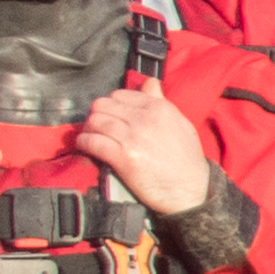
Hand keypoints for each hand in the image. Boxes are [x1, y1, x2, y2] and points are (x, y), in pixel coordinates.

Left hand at [80, 85, 213, 215]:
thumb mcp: (181, 124)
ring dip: (88, 129)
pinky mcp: (123, 157)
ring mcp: (132, 137)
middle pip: (102, 105)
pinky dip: (84, 143)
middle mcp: (144, 119)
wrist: (190, 190)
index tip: (111, 116)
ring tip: (91, 136)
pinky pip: (92, 142)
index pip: (119, 95)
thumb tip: (150, 83)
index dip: (112, 105)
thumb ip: (161, 102)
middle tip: (97, 127)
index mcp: (158, 108)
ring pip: (95, 121)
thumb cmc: (187, 159)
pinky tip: (85, 146)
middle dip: (97, 115)